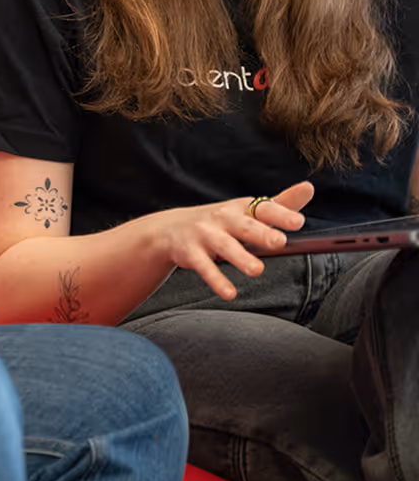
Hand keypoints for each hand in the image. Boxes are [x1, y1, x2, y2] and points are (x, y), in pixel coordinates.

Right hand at [148, 181, 312, 300]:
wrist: (170, 229)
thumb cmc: (220, 222)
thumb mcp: (246, 212)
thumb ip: (279, 205)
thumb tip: (309, 188)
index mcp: (241, 208)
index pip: (263, 208)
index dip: (281, 214)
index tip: (298, 222)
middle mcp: (223, 218)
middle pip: (244, 226)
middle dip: (261, 233)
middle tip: (279, 242)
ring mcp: (205, 234)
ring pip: (224, 246)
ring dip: (240, 258)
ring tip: (257, 270)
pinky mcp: (190, 252)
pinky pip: (204, 267)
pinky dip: (216, 280)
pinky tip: (229, 293)